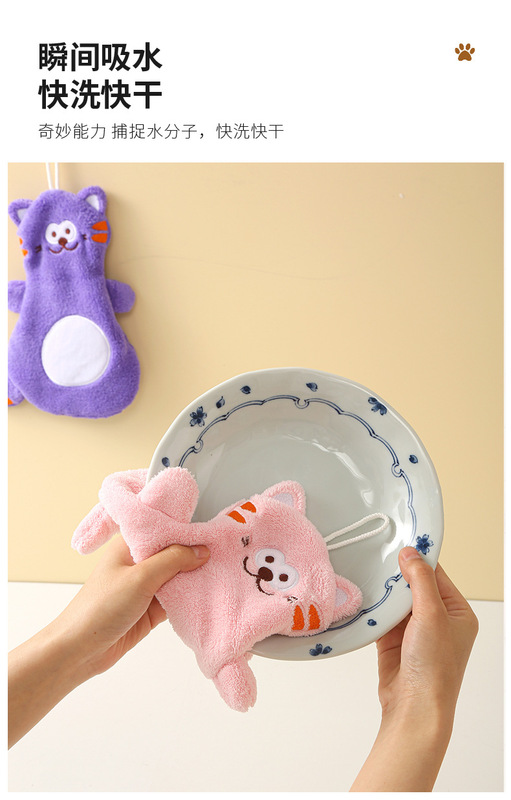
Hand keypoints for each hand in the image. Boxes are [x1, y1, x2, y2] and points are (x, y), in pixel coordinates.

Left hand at [53, 535, 209, 677]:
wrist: (80, 650)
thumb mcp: (139, 578)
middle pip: (173, 552)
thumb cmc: (98, 609)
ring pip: (177, 576)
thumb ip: (172, 560)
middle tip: (222, 552)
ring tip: (220, 571)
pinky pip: (176, 598)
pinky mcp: (150, 608)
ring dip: (194, 577)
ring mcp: (145, 586)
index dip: (186, 530)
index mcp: (129, 545)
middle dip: (194, 554)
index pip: (163, 529)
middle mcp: (138, 563)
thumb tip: (200, 550)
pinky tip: (206, 594)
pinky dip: (189, 597)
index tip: (211, 531)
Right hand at [351, 547, 477, 790]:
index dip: (418, 560)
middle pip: (415, 587)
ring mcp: (416, 632)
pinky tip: (363, 598)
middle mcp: (439, 621)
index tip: (399, 543)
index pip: (437, 576)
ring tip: (368, 575)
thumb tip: (410, 554)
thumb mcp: (432, 615)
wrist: (413, 708)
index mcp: (458, 613)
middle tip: (378, 557)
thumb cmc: (434, 668)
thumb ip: (421, 581)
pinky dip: (374, 610)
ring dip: (384, 594)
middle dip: (397, 576)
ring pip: (397, 602)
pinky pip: (383, 617)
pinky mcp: (395, 642)